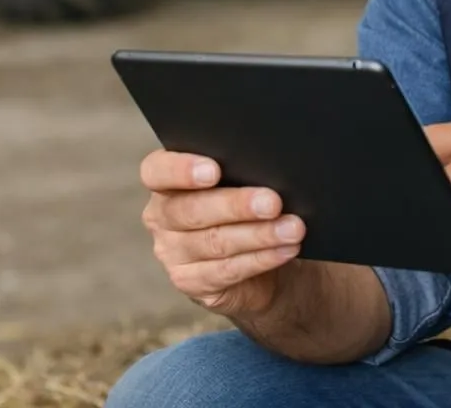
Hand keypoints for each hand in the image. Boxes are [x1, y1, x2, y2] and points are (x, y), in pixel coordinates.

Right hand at [138, 149, 305, 316]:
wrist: (257, 262)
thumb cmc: (246, 208)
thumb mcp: (240, 183)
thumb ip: (241, 172)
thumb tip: (270, 167)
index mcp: (165, 182)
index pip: (157, 171)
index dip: (181, 170)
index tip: (213, 170)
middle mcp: (161, 217)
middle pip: (191, 210)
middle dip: (236, 205)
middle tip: (273, 202)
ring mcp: (172, 253)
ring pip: (215, 242)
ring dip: (259, 235)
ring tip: (293, 228)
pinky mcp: (191, 283)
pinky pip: (227, 271)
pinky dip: (262, 258)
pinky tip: (285, 249)